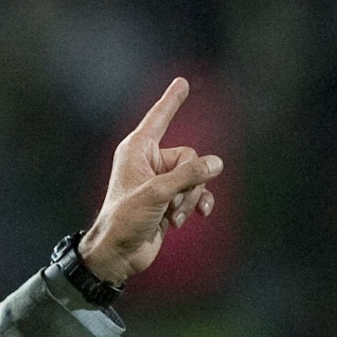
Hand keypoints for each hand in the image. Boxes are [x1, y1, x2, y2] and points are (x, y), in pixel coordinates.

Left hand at [77, 78, 222, 284]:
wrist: (119, 253)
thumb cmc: (126, 219)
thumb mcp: (158, 193)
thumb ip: (189, 175)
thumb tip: (216, 163)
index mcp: (137, 149)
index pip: (159, 117)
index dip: (172, 100)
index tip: (182, 82)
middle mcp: (149, 161)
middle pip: (189, 157)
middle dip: (189, 183)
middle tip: (172, 203)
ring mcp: (160, 181)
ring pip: (195, 177)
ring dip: (190, 198)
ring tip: (175, 216)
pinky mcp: (169, 200)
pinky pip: (195, 192)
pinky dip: (197, 204)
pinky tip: (196, 216)